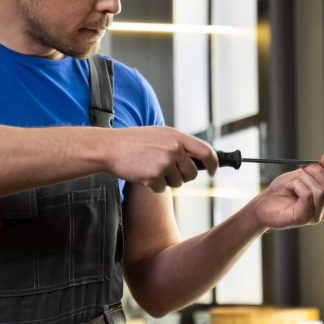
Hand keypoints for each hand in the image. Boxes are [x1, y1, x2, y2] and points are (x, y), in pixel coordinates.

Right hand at [103, 126, 217, 191]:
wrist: (110, 147)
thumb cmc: (135, 141)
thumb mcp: (160, 134)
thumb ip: (179, 144)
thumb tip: (198, 160)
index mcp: (177, 136)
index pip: (206, 151)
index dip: (213, 163)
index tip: (212, 170)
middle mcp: (174, 148)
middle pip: (192, 173)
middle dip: (184, 177)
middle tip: (169, 172)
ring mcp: (164, 162)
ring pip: (178, 183)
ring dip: (167, 181)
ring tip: (152, 168)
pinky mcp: (154, 176)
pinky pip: (162, 189)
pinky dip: (154, 186)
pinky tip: (144, 174)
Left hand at [248, 153, 323, 229]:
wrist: (263, 203)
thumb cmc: (282, 190)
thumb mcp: (302, 175)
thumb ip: (319, 169)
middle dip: (317, 172)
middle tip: (303, 168)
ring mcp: (315, 216)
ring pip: (320, 191)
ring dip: (305, 180)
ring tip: (294, 182)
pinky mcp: (304, 218)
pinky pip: (308, 196)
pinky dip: (298, 186)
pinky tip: (291, 189)